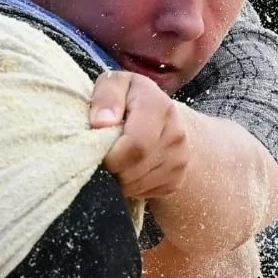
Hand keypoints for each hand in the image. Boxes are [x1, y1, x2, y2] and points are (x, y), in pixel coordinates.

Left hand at [90, 72, 190, 198]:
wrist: (160, 117)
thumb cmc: (129, 98)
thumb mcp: (114, 84)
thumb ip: (106, 96)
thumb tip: (101, 123)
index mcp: (160, 107)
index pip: (136, 145)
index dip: (110, 155)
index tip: (97, 150)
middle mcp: (177, 134)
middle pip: (134, 169)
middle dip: (110, 169)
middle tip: (101, 157)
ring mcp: (180, 160)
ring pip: (137, 185)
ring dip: (118, 179)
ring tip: (114, 160)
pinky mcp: (176, 180)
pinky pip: (145, 193)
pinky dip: (129, 187)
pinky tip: (127, 168)